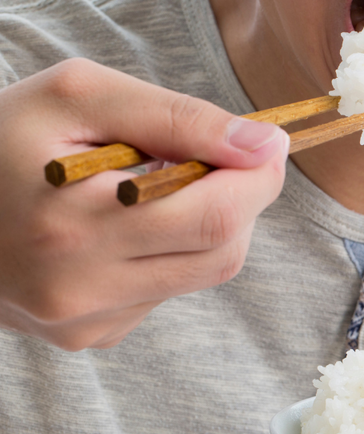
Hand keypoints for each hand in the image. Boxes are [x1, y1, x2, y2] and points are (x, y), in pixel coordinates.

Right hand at [0, 58, 288, 349]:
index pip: (216, 218)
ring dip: (205, 223)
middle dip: (240, 199)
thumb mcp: (80, 97)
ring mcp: (84, 324)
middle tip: (218, 156)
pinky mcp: (91, 336)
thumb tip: (264, 145)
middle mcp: (79, 294)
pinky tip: (126, 222)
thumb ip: (179, 119)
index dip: (259, 177)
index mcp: (71, 229)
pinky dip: (171, 250)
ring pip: (202, 273)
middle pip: (223, 253)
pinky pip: (167, 290)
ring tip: (153, 183)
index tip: (267, 141)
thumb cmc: (0, 137)